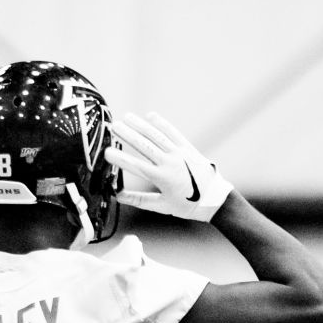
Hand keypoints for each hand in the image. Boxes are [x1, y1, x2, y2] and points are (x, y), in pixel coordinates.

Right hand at [105, 112, 232, 221]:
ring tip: (127, 117)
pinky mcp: (187, 148)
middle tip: (113, 127)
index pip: (136, 166)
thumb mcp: (163, 206)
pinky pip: (172, 133)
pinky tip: (150, 116)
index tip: (107, 152)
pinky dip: (161, 124)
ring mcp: (179, 153)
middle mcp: (170, 163)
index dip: (120, 158)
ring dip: (141, 125)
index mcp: (162, 178)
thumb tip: (118, 196)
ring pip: (157, 136)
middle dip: (128, 135)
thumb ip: (139, 200)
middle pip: (144, 146)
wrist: (216, 199)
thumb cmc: (189, 206)